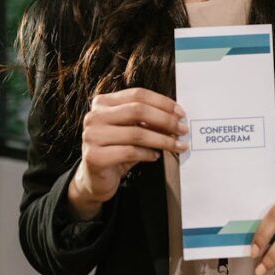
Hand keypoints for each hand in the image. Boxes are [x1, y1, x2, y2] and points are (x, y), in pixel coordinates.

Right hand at [68, 88, 187, 219]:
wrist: (95, 179)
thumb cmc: (116, 150)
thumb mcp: (131, 130)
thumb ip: (147, 121)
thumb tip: (176, 117)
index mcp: (103, 103)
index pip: (137, 95)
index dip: (162, 102)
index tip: (180, 113)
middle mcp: (94, 116)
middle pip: (137, 110)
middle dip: (165, 120)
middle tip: (182, 129)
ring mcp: (92, 136)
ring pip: (136, 133)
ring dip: (162, 140)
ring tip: (176, 145)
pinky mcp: (94, 156)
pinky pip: (129, 152)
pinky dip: (147, 154)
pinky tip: (156, 156)